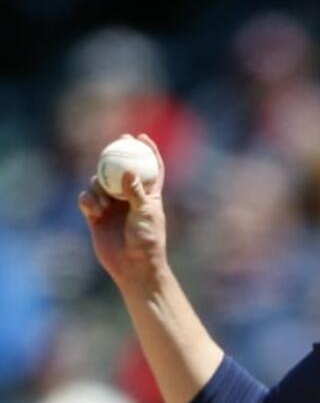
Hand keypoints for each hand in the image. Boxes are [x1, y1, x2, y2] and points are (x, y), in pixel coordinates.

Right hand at [77, 133, 167, 287]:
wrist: (133, 265)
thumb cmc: (147, 240)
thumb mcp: (145, 214)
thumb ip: (136, 192)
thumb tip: (128, 170)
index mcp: (149, 196)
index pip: (150, 169)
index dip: (147, 151)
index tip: (141, 137)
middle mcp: (129, 198)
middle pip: (120, 171)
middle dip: (115, 155)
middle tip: (114, 143)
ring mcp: (112, 206)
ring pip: (99, 184)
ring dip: (98, 187)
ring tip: (104, 204)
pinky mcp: (97, 217)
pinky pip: (87, 200)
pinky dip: (88, 201)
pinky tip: (93, 209)